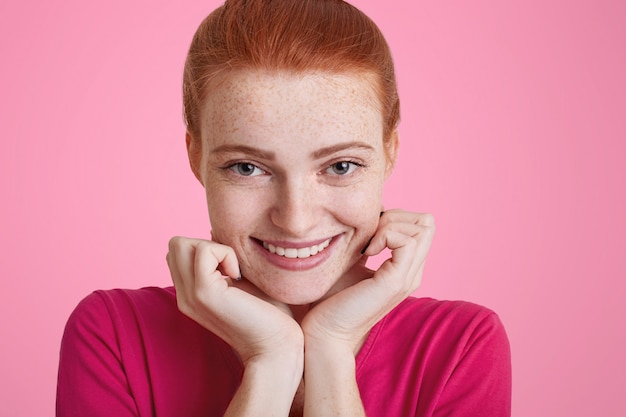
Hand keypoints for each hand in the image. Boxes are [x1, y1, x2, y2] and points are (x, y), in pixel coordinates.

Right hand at [166, 237, 303, 364]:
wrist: (277, 347)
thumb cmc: (270, 315)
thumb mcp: (243, 280)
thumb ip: (225, 260)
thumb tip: (214, 231)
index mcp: (191, 294)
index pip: (179, 252)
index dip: (206, 248)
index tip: (231, 266)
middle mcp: (184, 296)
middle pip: (175, 244)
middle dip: (206, 243)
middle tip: (231, 266)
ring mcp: (190, 295)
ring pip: (180, 243)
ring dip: (214, 247)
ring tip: (234, 270)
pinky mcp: (204, 293)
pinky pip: (204, 251)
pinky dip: (225, 252)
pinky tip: (239, 275)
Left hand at [302, 210, 434, 352]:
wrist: (324, 333)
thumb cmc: (331, 300)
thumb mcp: (352, 262)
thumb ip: (365, 242)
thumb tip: (368, 214)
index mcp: (404, 269)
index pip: (421, 226)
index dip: (396, 217)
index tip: (369, 232)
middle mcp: (412, 273)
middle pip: (427, 223)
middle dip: (397, 216)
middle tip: (370, 234)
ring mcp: (406, 278)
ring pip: (422, 229)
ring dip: (390, 226)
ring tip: (368, 245)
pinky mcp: (395, 282)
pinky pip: (407, 241)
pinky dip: (386, 236)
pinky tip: (367, 252)